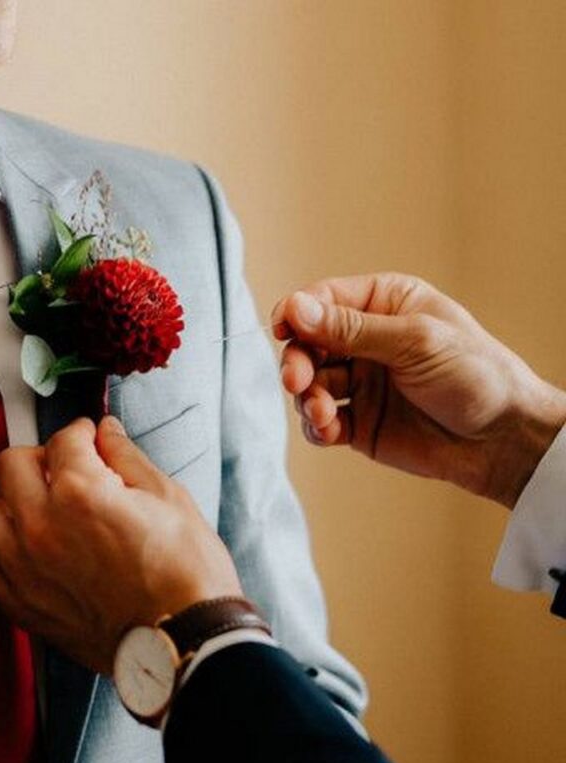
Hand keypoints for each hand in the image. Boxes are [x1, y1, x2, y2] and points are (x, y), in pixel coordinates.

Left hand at [0, 416, 241, 675]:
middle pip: (7, 464)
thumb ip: (127, 458)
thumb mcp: (169, 499)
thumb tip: (106, 432)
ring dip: (0, 500)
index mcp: (80, 492)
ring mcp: (22, 567)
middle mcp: (40, 525)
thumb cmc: (186, 571)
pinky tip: (21, 549)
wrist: (185, 642)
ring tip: (29, 508)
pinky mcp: (18, 603)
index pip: (62, 439)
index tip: (90, 442)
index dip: (81, 434)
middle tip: (60, 472)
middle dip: (36, 459)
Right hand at [273, 272, 565, 507]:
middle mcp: (366, 340)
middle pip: (307, 343)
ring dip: (307, 398)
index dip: (296, 313)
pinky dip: (316, 426)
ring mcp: (360, 382)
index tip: (282, 330)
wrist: (503, 440)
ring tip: (322, 413)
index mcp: (383, 304)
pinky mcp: (358, 421)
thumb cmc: (477, 376)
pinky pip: (319, 421)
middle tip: (296, 381)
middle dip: (297, 362)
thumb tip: (296, 307)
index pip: (323, 300)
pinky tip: (329, 429)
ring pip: (308, 384)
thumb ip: (351, 328)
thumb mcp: (415, 341)